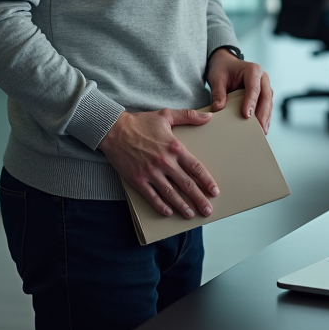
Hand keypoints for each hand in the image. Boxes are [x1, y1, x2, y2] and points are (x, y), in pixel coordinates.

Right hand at [99, 109, 217, 217]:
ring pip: (171, 194)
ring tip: (191, 214)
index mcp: (174, 147)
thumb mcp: (166, 115)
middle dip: (199, 199)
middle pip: (187, 185)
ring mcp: (151, 172)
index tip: (214, 191)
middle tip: (208, 210)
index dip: (207, 181)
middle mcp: (164, 162)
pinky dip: (161, 206)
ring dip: (182, 206)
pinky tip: (169, 212)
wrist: (114, 129)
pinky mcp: (138, 180)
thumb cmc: (140, 122)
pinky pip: (152, 196)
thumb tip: (208, 117)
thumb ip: (188, 116)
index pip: (196, 168)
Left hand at [206, 48, 272, 134]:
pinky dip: (265, 118)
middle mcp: (262, 78)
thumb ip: (218, 93)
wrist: (226, 64)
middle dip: (263, 114)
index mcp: (253, 70)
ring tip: (262, 132)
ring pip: (269, 103)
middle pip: (266, 97)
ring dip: (266, 118)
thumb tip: (218, 109)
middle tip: (259, 129)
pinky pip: (267, 107)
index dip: (251, 102)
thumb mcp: (217, 78)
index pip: (254, 88)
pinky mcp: (264, 95)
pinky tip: (261, 128)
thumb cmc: (223, 69)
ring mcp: (265, 86)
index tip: (247, 115)